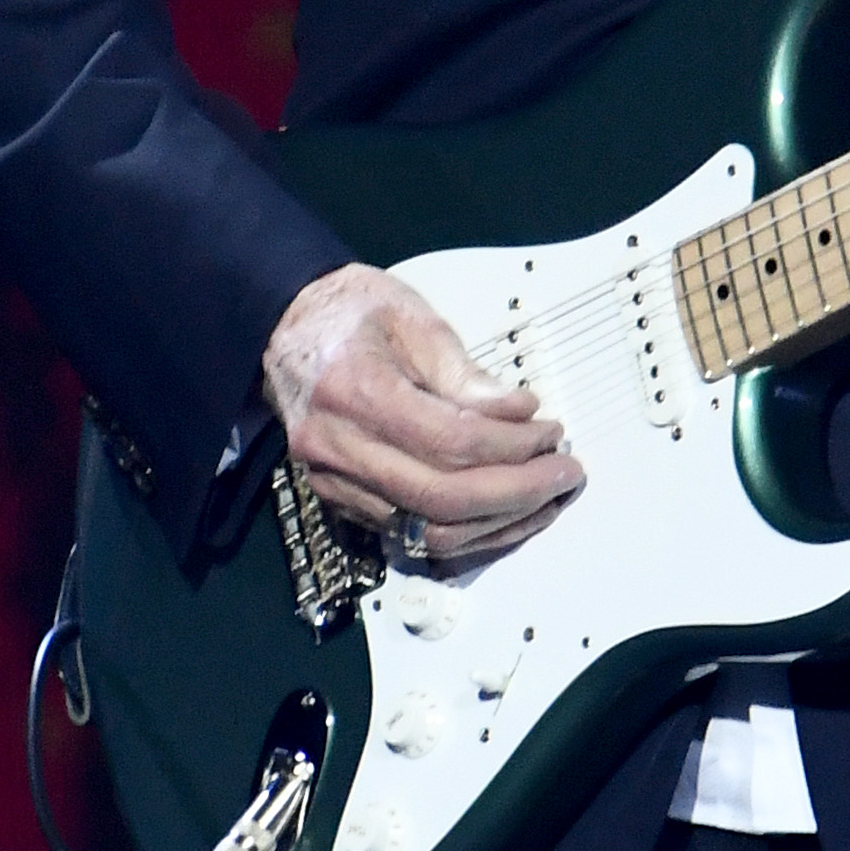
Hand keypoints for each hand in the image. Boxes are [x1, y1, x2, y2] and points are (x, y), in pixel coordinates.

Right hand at [262, 263, 582, 565]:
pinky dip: (466, 532)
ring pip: (427, 533)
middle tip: (564, 473)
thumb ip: (465, 374)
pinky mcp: (338, 502)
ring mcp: (333, 483)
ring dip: (498, 524)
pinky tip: (504, 513)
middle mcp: (336, 448)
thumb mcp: (413, 319)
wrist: (285, 327)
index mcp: (354, 389)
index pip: (450, 441)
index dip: (513, 446)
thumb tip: (520, 416)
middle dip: (516, 494)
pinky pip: (410, 537)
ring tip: (545, 497)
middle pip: (441, 498)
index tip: (552, 431)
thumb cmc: (352, 312)